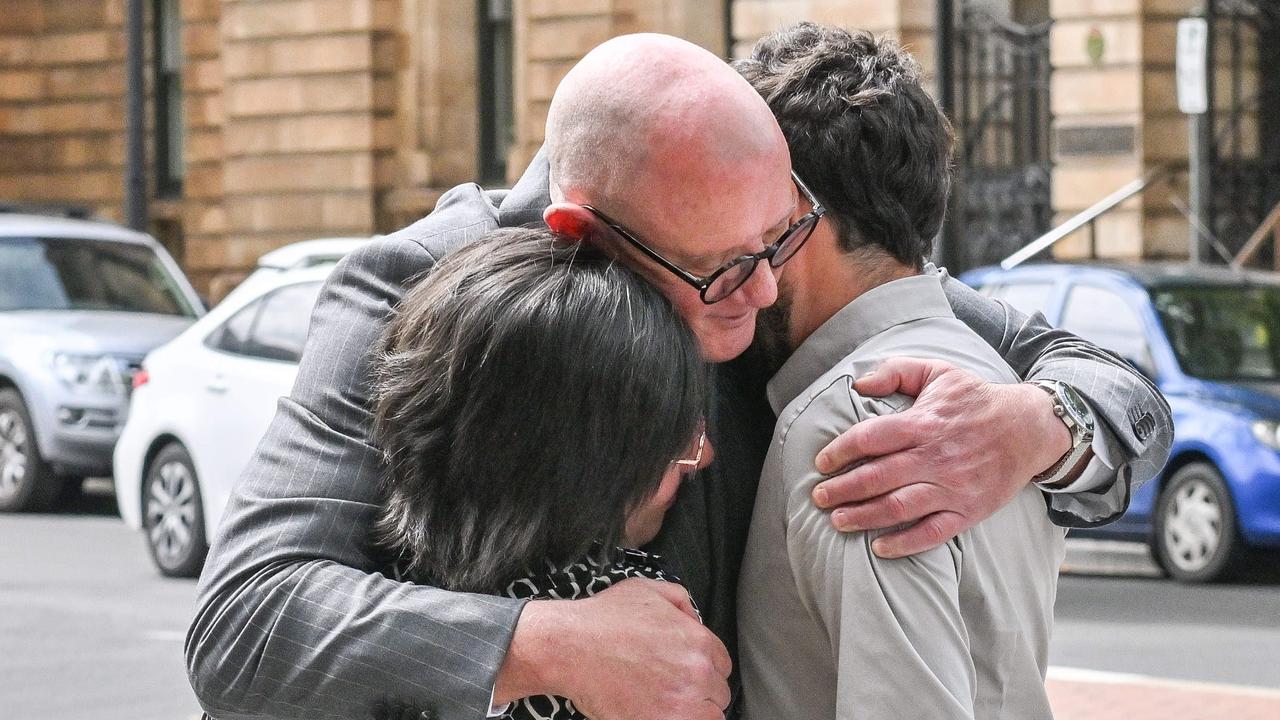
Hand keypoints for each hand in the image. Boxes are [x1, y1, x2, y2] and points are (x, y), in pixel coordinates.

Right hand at [495, 578, 730, 719]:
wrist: (570, 647)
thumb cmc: (603, 619)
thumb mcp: (647, 590)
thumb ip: (680, 600)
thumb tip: (693, 617)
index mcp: (698, 640)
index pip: (722, 665)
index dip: (705, 668)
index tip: (688, 672)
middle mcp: (697, 672)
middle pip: (718, 694)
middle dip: (700, 691)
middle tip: (674, 689)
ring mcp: (681, 702)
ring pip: (710, 716)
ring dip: (695, 712)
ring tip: (671, 705)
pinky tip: (660, 713)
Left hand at [811, 357, 1070, 557]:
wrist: (1030, 428)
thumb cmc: (975, 400)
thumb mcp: (937, 372)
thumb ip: (895, 371)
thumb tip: (859, 385)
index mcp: (923, 422)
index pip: (870, 438)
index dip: (841, 451)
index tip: (822, 463)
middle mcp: (935, 457)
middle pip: (878, 477)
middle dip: (842, 490)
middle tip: (818, 497)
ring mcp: (953, 487)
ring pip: (899, 507)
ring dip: (863, 517)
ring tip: (837, 521)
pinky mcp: (968, 510)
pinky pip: (933, 532)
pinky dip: (905, 543)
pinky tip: (879, 548)